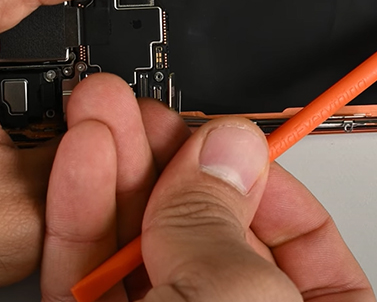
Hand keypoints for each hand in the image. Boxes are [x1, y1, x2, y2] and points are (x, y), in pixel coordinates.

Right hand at [44, 74, 374, 301]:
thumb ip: (224, 226)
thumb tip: (222, 149)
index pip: (298, 230)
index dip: (253, 168)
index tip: (215, 126)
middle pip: (203, 225)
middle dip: (165, 152)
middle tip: (142, 102)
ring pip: (136, 244)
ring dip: (113, 169)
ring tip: (100, 106)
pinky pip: (85, 273)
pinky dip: (77, 217)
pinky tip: (82, 159)